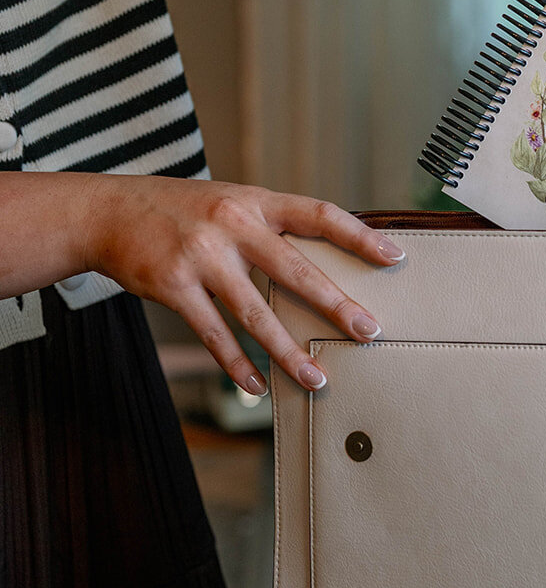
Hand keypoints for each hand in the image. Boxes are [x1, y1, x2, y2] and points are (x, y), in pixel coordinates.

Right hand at [82, 175, 401, 393]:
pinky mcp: (172, 285)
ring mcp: (201, 255)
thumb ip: (271, 225)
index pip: (318, 214)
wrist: (108, 211)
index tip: (395, 257)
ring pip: (254, 312)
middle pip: (294, 269)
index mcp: (255, 201)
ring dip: (288, 351)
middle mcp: (232, 224)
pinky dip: (236, 364)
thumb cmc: (182, 210)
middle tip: (369, 331)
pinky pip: (213, 333)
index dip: (359, 235)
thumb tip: (323, 261)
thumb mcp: (231, 200)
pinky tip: (257, 387)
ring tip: (317, 379)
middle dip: (335, 304)